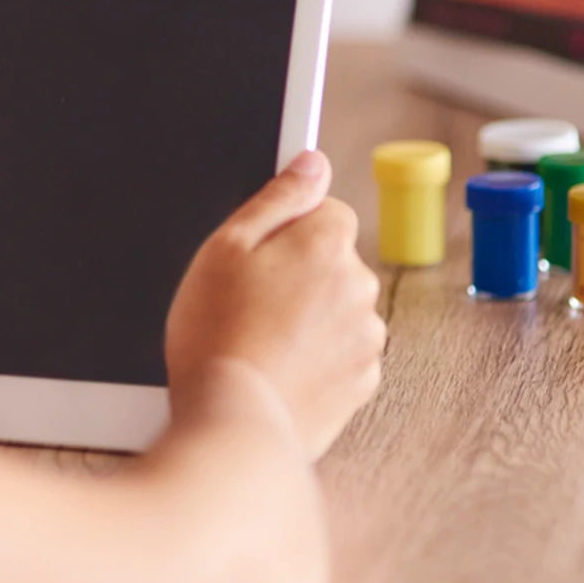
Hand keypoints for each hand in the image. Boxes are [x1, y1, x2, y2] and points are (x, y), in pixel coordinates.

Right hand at [164, 150, 384, 459]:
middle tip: (247, 303)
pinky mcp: (363, 382)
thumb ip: (278, 197)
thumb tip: (312, 162)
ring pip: (339, 309)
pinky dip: (317, 359)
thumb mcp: (226, 247)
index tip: (257, 257)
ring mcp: (366, 337)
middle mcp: (360, 285)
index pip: (327, 211)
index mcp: (327, 242)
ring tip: (259, 342)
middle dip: (299, 276)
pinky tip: (277, 369)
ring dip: (310, 319)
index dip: (286, 231)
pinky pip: (342, 354)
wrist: (234, 420)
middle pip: (334, 262)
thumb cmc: (217, 333)